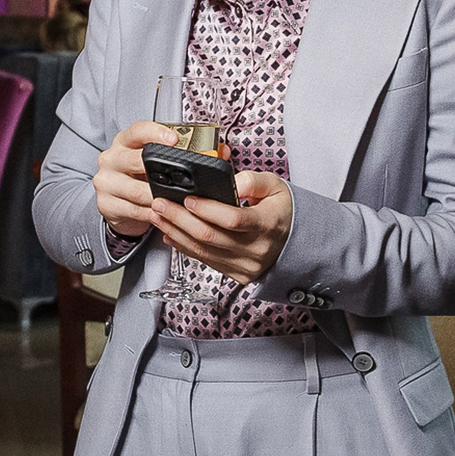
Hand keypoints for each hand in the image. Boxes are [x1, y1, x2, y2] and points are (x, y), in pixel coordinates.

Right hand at [94, 122, 177, 240]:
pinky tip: (163, 213)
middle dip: (160, 171)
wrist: (115, 202)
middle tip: (182, 178)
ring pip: (137, 190)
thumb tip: (213, 152)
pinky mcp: (106, 204)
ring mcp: (106, 181)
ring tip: (176, 199)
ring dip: (159, 197)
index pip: (137, 131)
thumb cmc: (138, 177)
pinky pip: (134, 210)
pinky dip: (153, 213)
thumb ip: (174, 155)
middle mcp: (111, 158)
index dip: (156, 133)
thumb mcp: (151, 161)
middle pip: (135, 160)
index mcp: (124, 142)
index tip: (173, 140)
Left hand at [147, 170, 294, 282]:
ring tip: (158, 216)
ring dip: (175, 233)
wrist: (296, 242)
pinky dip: (184, 247)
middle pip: (210, 236)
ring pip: (203, 251)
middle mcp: (256, 249)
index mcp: (267, 224)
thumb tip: (228, 182)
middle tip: (160, 204)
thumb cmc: (282, 211)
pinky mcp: (237, 275)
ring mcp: (246, 265)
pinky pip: (205, 261)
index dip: (207, 210)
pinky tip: (171, 234)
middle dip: (179, 219)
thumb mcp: (275, 186)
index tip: (188, 198)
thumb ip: (251, 180)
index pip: (232, 219)